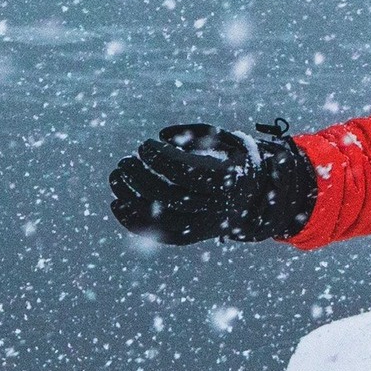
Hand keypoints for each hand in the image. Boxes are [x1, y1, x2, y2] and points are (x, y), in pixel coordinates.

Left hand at [109, 122, 316, 244]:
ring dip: (132, 198)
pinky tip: (116, 203)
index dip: (161, 159)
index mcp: (226, 181)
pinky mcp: (192, 236)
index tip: (145, 145)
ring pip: (161, 220)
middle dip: (141, 177)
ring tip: (116, 176)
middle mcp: (215, 207)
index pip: (186, 172)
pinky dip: (134, 222)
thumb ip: (196, 134)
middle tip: (125, 161)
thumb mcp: (224, 139)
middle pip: (170, 196)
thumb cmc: (233, 160)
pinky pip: (159, 234)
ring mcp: (203, 226)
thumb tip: (163, 136)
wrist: (255, 195)